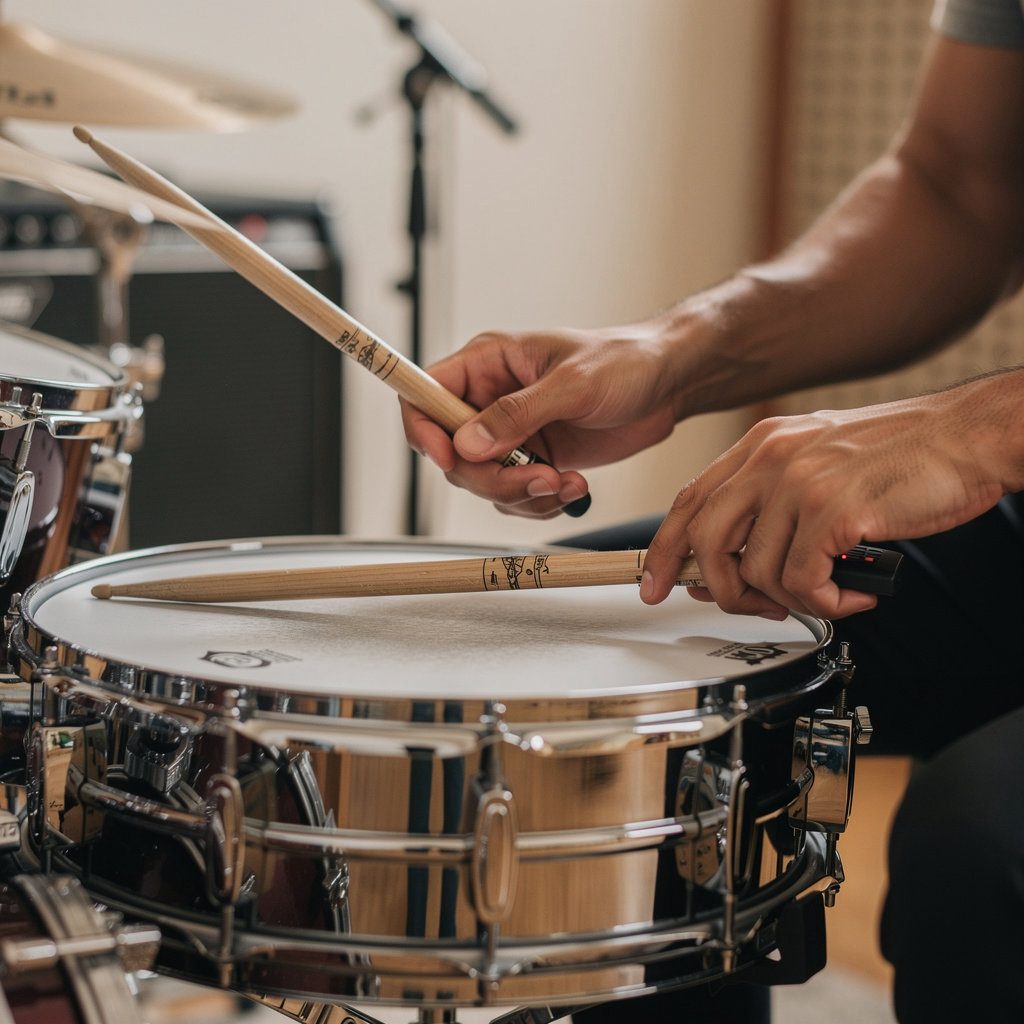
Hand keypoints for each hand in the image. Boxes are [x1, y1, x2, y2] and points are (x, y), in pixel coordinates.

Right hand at [401, 324, 682, 517]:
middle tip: (537, 479)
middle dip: (491, 477)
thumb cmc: (625, 361)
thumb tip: (467, 444)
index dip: (425, 430)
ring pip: (483, 482)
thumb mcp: (572, 384)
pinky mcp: (534, 459)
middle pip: (452, 453)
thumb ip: (516, 413)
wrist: (667, 384)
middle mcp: (490, 399)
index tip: (449, 458)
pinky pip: (515, 495)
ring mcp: (511, 433)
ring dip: (521, 494)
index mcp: (488, 363)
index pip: (425, 395)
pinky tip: (575, 487)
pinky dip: (540, 502)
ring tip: (566, 483)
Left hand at [640, 377, 1019, 619]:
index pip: (689, 501)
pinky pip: (801, 580)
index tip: (656, 584)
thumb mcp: (818, 462)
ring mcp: (800, 480)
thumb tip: (734, 561)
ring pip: (755, 569)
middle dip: (720, 589)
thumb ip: (771, 502)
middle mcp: (771, 457)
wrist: (967, 435)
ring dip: (789, 600)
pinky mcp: (834, 507)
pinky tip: (851, 593)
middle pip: (705, 539)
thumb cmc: (902, 454)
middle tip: (753, 608)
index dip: (665, 549)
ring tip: (826, 594)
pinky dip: (825, 601)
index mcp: (761, 444)